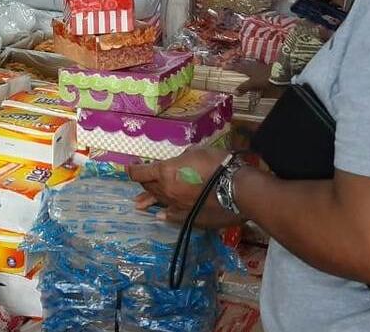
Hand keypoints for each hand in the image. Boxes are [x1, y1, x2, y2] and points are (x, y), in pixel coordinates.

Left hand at [127, 147, 241, 228]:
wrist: (238, 190)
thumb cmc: (218, 164)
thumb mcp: (197, 152)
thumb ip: (183, 158)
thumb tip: (180, 162)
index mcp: (166, 172)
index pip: (140, 173)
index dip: (133, 169)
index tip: (131, 167)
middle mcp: (167, 190)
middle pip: (149, 187)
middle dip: (143, 183)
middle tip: (141, 180)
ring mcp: (177, 206)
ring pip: (158, 202)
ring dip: (149, 200)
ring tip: (138, 205)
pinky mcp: (189, 217)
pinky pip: (172, 216)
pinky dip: (165, 214)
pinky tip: (161, 216)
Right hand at [227, 58, 272, 93]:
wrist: (279, 74)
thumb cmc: (264, 78)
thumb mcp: (253, 83)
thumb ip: (244, 87)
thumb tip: (234, 92)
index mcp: (248, 69)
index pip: (236, 67)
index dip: (230, 67)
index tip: (223, 66)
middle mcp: (252, 66)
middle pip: (243, 64)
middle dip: (237, 64)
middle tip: (231, 64)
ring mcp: (259, 66)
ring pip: (249, 65)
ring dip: (244, 65)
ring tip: (241, 66)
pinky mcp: (265, 68)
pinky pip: (256, 67)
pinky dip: (252, 68)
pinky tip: (254, 70)